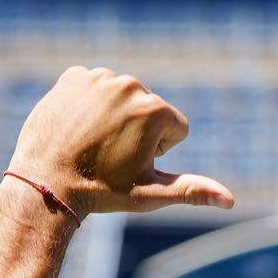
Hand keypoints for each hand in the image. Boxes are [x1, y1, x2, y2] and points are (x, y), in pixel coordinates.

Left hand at [6, 66, 234, 215]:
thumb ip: (193, 190)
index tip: (131, 162)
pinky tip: (77, 126)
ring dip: (114, 116)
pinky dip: (89, 104)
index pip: (176, 128)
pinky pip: (95, 87)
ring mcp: (99, 77)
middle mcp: (131, 86)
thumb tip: (230, 200)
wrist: (47, 181)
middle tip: (109, 154)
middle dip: (137, 131)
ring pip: (122, 98)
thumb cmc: (103, 191)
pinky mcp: (74, 76)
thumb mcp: (152, 192)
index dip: (158, 151)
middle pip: (150, 110)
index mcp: (156, 111)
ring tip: (93, 141)